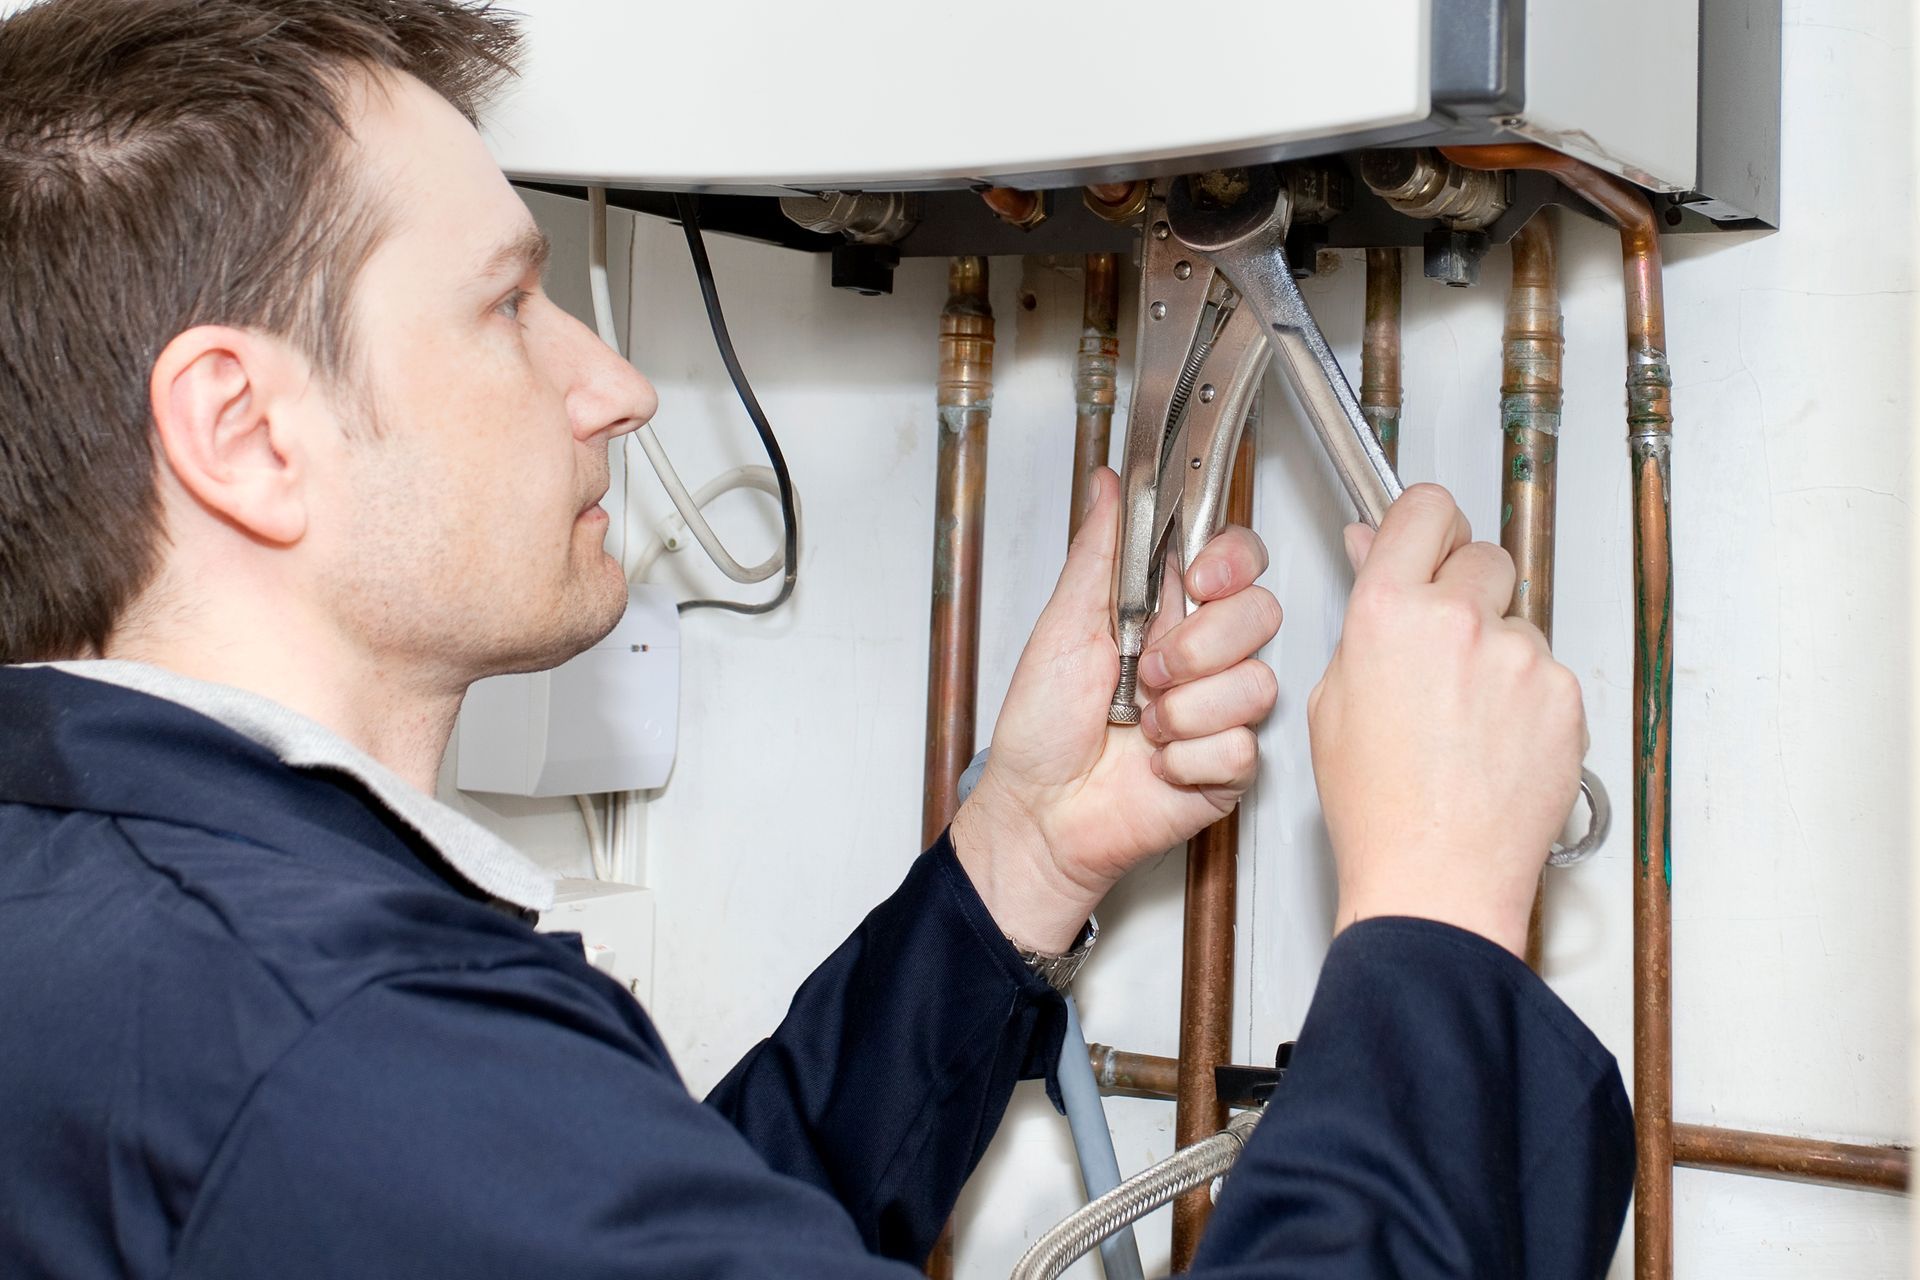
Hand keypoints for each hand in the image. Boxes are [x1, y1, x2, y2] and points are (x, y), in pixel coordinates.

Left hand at [952, 468, 1281, 951]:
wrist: (1038, 811)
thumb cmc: (1041, 727)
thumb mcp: (1062, 625)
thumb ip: (1097, 552)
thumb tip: (1109, 485)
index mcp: (1166, 612)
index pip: (1238, 559)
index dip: (1231, 561)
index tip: (1196, 579)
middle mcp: (1203, 657)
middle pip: (1261, 613)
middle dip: (1198, 644)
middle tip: (1147, 670)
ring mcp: (1220, 712)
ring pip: (1257, 684)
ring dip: (1185, 709)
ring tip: (1145, 725)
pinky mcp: (1229, 768)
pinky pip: (1240, 748)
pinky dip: (1187, 760)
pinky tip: (1159, 765)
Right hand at [1308, 484, 1586, 957]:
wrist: (1437, 878)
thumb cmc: (1378, 807)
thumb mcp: (1334, 699)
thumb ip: (1365, 618)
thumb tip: (1377, 558)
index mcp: (1390, 612)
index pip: (1425, 508)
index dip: (1425, 522)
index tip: (1426, 537)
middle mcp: (1461, 621)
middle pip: (1483, 555)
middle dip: (1464, 588)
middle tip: (1443, 643)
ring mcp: (1522, 658)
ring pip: (1517, 621)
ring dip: (1496, 651)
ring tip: (1464, 719)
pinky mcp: (1565, 696)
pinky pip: (1547, 673)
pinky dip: (1526, 698)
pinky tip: (1493, 743)